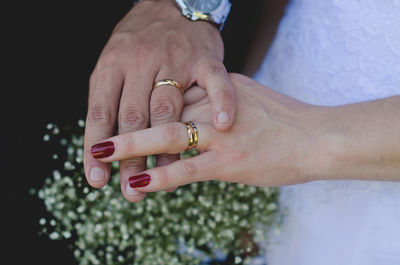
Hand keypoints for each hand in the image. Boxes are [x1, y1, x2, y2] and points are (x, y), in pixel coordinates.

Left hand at [83, 0, 235, 201]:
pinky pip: (215, 81)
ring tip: (163, 186)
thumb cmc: (144, 43)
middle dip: (129, 159)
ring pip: (167, 108)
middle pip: (133, 117)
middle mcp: (141, 62)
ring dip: (164, 150)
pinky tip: (223, 125)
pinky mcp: (207, 58)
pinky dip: (220, 101)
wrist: (174, 3)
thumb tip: (102, 144)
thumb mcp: (118, 65)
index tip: (97, 180)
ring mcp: (176, 60)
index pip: (100, 111)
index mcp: (113, 64)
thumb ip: (113, 99)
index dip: (96, 147)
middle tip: (127, 193)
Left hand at [91, 73, 329, 193]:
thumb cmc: (289, 121)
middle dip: (130, 121)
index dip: (150, 106)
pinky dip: (161, 175)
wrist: (319, 138)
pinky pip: (188, 168)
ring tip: (103, 153)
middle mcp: (216, 106)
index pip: (177, 94)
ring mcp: (221, 134)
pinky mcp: (229, 161)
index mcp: (221, 88)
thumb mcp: (251, 98)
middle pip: (164, 110)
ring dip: (133, 145)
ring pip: (169, 136)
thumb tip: (203, 109)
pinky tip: (139, 182)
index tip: (130, 115)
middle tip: (100, 132)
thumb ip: (222, 101)